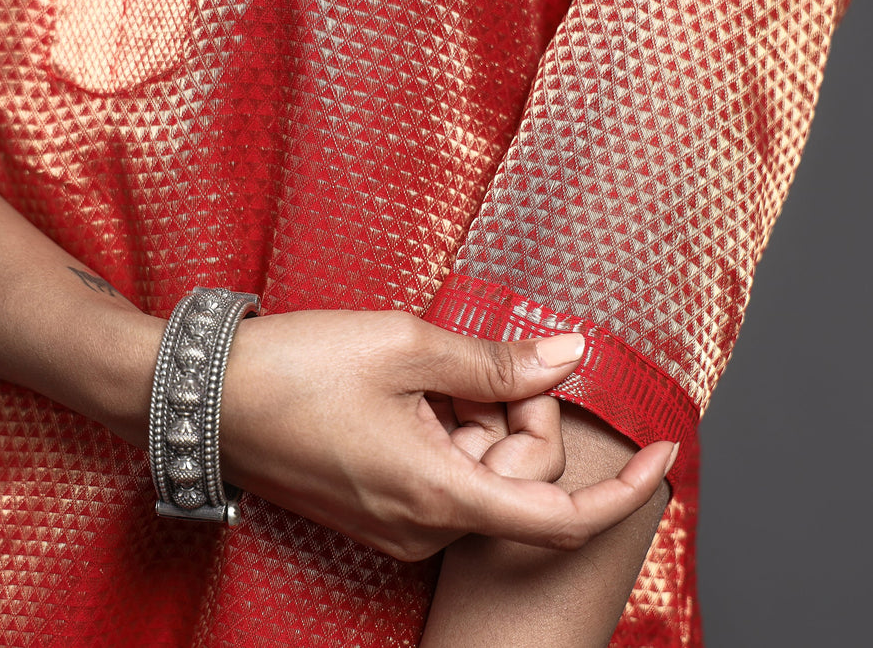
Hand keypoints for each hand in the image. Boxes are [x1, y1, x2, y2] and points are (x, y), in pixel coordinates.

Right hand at [220, 309, 675, 560]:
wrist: (207, 396)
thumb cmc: (300, 368)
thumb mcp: (408, 347)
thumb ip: (497, 360)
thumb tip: (568, 354)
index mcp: (438, 494)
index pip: (560, 516)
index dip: (624, 489)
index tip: (665, 452)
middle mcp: (422, 524)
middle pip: (515, 474)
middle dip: (518, 408)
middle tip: (476, 355)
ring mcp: (397, 521)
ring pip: (479, 469)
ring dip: (475, 412)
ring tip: (426, 367)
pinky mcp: (377, 506)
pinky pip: (443, 472)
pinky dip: (449, 426)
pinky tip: (411, 388)